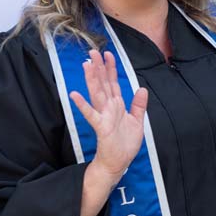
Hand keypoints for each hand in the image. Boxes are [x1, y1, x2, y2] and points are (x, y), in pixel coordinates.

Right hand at [69, 50, 149, 181]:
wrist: (118, 163)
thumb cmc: (125, 144)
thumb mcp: (137, 122)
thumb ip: (138, 105)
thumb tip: (142, 89)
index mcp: (116, 105)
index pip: (113, 82)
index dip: (111, 68)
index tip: (108, 53)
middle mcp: (108, 108)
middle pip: (103, 84)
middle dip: (99, 68)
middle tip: (93, 51)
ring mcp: (103, 116)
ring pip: (97, 94)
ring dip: (92, 79)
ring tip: (87, 65)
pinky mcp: (101, 127)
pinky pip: (91, 114)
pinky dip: (82, 105)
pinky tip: (73, 94)